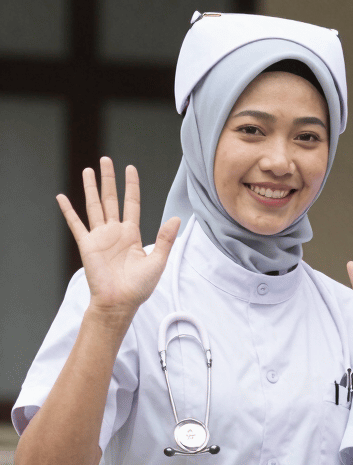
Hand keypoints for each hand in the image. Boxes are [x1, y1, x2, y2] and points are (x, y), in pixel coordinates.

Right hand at [57, 157, 179, 317]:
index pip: (132, 203)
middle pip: (111, 199)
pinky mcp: (87, 245)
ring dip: (90, 188)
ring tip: (88, 169)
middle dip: (109, 179)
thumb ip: (165, 239)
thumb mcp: (158, 261)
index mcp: (132, 234)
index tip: (130, 168)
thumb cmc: (139, 287)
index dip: (131, 186)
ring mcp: (100, 237)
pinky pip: (76, 224)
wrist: (120, 302)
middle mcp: (115, 232)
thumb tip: (176, 218)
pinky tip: (61, 197)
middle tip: (106, 160)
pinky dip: (68, 211)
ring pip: (94, 206)